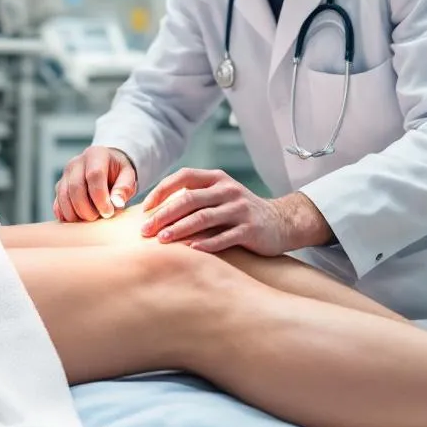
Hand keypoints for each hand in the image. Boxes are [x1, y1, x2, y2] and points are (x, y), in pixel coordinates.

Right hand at [54, 146, 136, 222]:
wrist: (105, 167)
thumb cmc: (118, 173)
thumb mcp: (128, 176)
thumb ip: (124, 188)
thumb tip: (117, 203)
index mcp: (96, 155)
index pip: (94, 175)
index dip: (100, 197)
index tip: (108, 212)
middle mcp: (76, 163)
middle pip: (75, 187)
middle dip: (87, 209)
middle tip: (99, 217)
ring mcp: (65, 175)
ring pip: (63, 197)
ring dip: (76, 214)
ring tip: (91, 219)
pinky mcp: (59, 187)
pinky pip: (57, 204)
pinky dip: (66, 216)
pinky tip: (79, 220)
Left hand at [140, 168, 291, 254]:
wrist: (281, 222)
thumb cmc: (240, 211)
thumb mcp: (220, 195)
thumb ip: (195, 197)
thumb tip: (154, 210)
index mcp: (217, 179)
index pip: (184, 177)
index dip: (161, 190)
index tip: (144, 208)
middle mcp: (228, 190)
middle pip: (190, 199)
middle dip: (164, 214)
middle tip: (145, 230)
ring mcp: (240, 210)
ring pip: (204, 218)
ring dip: (179, 229)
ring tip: (161, 240)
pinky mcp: (250, 230)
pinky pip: (224, 237)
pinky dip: (206, 244)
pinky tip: (191, 250)